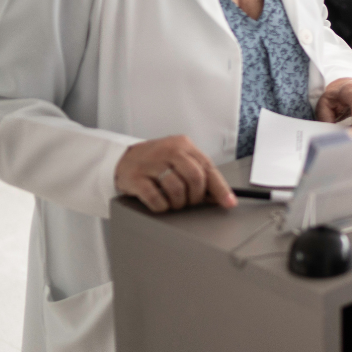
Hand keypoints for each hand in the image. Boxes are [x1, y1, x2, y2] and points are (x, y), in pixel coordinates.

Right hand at [115, 135, 236, 212]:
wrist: (122, 159)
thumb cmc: (156, 162)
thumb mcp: (179, 161)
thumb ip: (198, 173)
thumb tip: (219, 196)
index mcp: (183, 145)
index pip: (208, 167)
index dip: (220, 188)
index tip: (229, 203)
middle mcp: (168, 151)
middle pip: (195, 178)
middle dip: (196, 196)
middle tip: (190, 202)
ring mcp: (150, 163)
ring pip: (177, 189)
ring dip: (179, 203)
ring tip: (174, 202)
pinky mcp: (135, 178)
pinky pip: (156, 198)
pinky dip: (162, 206)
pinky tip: (161, 204)